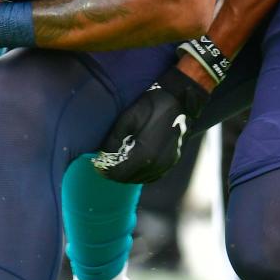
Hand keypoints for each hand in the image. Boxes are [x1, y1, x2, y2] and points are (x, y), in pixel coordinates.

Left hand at [93, 67, 211, 183]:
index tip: (96, 163)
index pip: (118, 173)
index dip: (104, 170)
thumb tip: (102, 154)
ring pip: (139, 179)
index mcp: (145, 153)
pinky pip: (151, 176)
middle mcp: (157, 164)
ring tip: (117, 162)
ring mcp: (166, 165)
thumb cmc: (154, 105)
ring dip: (126, 174)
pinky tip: (133, 163)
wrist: (182, 101)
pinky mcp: (172, 163)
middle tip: (104, 163)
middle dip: (114, 173)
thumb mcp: (129, 117)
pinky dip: (139, 173)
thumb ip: (114, 138)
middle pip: (128, 179)